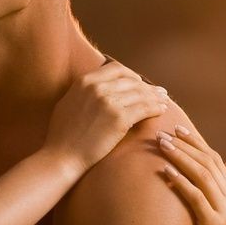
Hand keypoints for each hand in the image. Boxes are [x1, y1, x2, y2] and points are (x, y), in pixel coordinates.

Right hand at [45, 62, 169, 169]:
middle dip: (147, 86)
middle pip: (131, 80)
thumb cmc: (62, 135)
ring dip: (155, 97)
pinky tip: (162, 111)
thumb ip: (84, 91)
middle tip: (159, 92)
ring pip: (141, 93)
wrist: (61, 156)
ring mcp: (109, 102)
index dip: (132, 75)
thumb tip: (96, 86)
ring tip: (164, 101)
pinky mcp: (119, 118)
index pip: (116, 69)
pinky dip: (156, 108)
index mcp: (85, 81)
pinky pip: (145, 108)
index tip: (139, 83)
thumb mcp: (68, 102)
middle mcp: (98, 87)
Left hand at [158, 125, 225, 224]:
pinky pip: (197, 197)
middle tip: (163, 133)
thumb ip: (220, 190)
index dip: (196, 142)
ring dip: (181, 157)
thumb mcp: (215, 216)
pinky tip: (166, 172)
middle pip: (209, 163)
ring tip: (161, 145)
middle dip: (186, 145)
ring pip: (203, 176)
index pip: (215, 160)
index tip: (176, 128)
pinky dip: (182, 181)